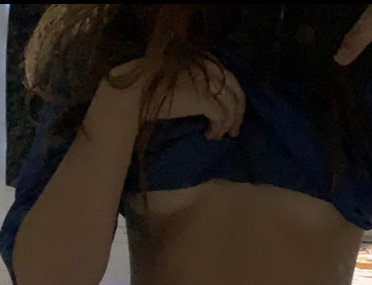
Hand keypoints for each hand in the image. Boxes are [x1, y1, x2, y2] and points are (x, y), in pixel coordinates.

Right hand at [106, 58, 245, 140]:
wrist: (133, 93)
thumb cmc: (151, 90)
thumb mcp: (180, 83)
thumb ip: (198, 85)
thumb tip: (214, 103)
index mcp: (201, 61)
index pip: (228, 76)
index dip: (235, 96)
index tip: (233, 114)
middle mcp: (206, 68)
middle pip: (235, 89)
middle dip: (238, 111)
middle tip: (234, 131)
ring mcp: (204, 82)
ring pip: (231, 104)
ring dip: (229, 123)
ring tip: (220, 136)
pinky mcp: (201, 98)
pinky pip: (220, 116)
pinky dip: (218, 128)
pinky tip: (210, 136)